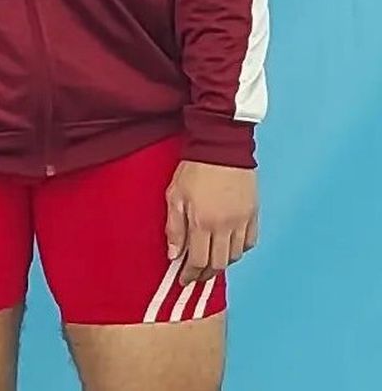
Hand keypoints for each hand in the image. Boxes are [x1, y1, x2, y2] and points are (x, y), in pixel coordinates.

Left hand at [165, 160, 258, 285]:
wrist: (221, 147)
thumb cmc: (193, 169)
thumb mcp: (174, 196)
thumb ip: (174, 227)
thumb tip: (174, 255)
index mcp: (203, 222)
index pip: (198, 261)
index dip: (190, 274)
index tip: (183, 280)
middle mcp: (226, 227)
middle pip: (218, 264)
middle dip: (205, 274)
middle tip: (195, 275)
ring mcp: (242, 221)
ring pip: (235, 256)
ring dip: (221, 263)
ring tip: (209, 261)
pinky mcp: (253, 214)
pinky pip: (250, 242)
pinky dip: (239, 250)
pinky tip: (228, 247)